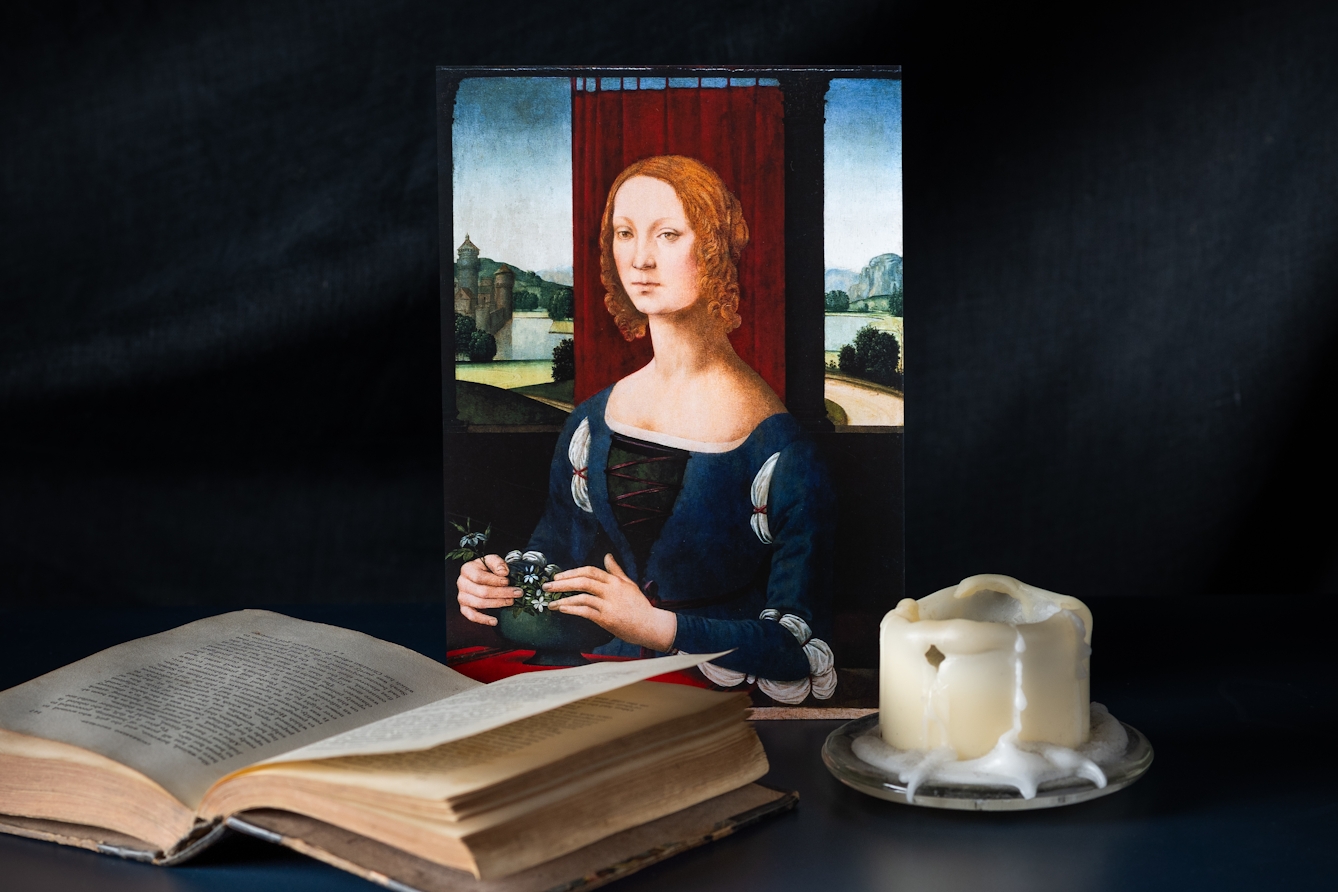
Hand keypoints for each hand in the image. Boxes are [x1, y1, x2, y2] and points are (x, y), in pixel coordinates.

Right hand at [456, 555, 519, 625]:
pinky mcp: (464, 607)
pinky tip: (495, 621)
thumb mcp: (492, 560)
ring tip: (511, 602)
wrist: (481, 575)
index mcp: (467, 569)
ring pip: (479, 603)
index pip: (479, 577)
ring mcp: (462, 596)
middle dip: (501, 593)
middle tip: (517, 593)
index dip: (495, 580)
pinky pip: (472, 616)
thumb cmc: (487, 568)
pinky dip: (483, 620)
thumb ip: (497, 563)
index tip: (508, 581)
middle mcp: (462, 583)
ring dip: (497, 604)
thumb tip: (504, 573)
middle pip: (482, 592)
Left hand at [546, 554, 676, 651]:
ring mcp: (609, 605)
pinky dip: (572, 609)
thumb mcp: (629, 584)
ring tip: (550, 603)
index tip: (558, 576)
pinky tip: (562, 609)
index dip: (572, 572)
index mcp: (615, 581)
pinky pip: (585, 612)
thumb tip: (607, 556)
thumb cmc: (640, 606)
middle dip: (562, 583)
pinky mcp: (607, 619)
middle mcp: (611, 590)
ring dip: (563, 599)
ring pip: (582, 597)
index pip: (590, 571)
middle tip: (547, 586)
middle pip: (583, 581)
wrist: (651, 626)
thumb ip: (616, 571)